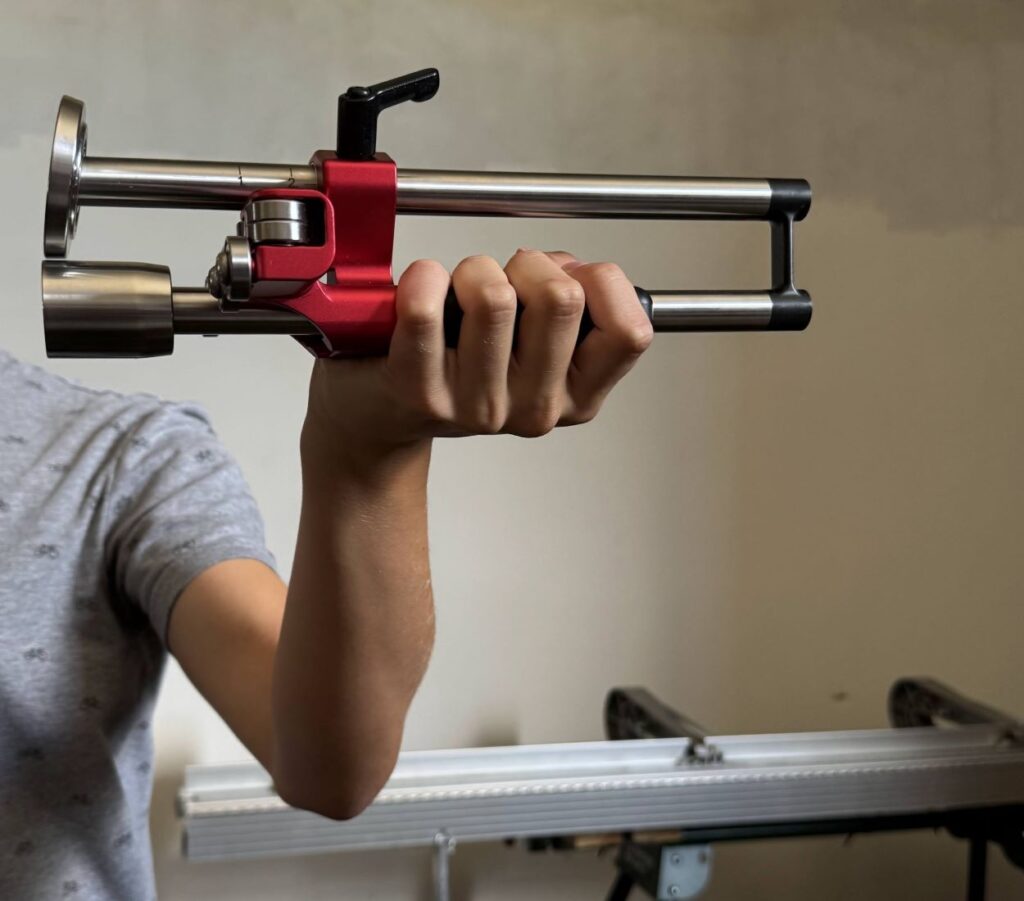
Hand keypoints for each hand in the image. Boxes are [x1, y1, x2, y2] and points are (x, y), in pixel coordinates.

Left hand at [302, 249, 652, 472]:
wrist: (383, 411)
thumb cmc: (463, 361)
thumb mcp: (538, 343)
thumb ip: (575, 305)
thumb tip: (574, 269)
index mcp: (577, 397)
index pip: (630, 332)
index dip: (602, 284)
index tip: (571, 280)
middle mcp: (534, 410)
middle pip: (560, 297)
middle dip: (530, 264)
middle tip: (506, 281)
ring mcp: (478, 406)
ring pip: (495, 295)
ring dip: (475, 269)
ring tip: (459, 291)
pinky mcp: (421, 390)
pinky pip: (427, 310)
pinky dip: (423, 278)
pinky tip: (422, 287)